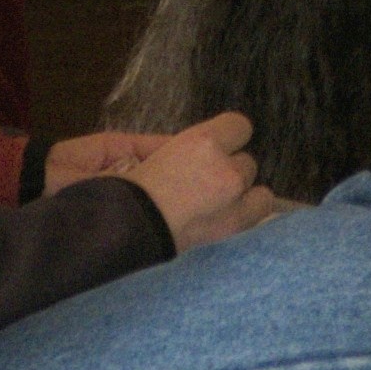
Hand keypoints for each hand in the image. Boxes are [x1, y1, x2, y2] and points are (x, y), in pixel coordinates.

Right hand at [79, 112, 286, 251]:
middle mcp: (227, 175)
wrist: (112, 242)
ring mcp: (234, 211)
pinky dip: (242, 222)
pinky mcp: (231, 240)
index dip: (224, 136)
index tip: (210, 147)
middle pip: (248, 164)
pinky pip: (254, 222)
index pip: (239, 127)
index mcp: (203, 145)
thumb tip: (175, 149)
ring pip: (261, 196)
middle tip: (199, 184)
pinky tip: (220, 225)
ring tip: (213, 208)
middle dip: (228, 171)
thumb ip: (159, 145)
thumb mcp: (122, 150)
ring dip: (241, 199)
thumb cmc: (109, 193)